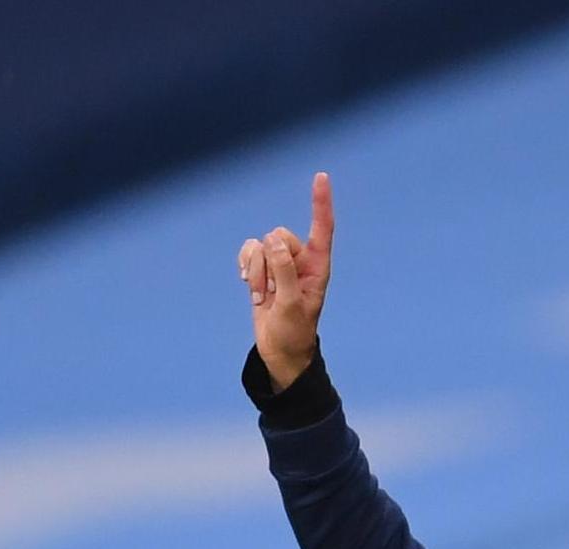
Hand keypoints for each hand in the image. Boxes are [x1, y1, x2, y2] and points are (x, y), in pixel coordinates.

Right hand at [238, 172, 334, 390]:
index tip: (321, 177)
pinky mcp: (263, 270)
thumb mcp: (292, 304)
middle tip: (273, 293)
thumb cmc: (294, 331)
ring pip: (260, 245)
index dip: (320, 203)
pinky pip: (248, 252)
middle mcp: (301, 261)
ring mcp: (280, 264)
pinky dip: (246, 268)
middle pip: (279, 236)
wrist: (280, 350)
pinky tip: (252, 289)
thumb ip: (285, 271)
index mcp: (318, 267)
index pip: (321, 229)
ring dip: (257, 272)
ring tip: (265, 297)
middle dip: (269, 263)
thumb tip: (273, 240)